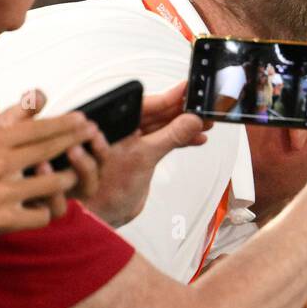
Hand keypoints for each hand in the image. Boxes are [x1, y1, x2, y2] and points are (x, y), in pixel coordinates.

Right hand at [0, 93, 94, 237]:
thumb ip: (9, 118)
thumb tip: (39, 95)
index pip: (36, 129)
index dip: (64, 124)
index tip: (81, 120)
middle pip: (50, 150)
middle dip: (75, 140)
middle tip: (91, 133)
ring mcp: (2, 194)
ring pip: (54, 183)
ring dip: (65, 179)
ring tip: (70, 176)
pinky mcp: (3, 221)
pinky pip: (42, 215)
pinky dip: (43, 211)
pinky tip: (42, 207)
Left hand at [81, 82, 207, 227]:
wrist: (101, 217)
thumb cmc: (104, 191)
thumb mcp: (145, 158)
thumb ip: (171, 136)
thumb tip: (191, 120)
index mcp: (117, 126)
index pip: (148, 104)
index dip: (171, 98)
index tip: (189, 90)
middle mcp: (123, 132)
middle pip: (158, 115)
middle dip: (183, 114)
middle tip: (205, 110)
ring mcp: (131, 144)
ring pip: (162, 129)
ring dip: (185, 128)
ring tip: (205, 125)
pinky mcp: (139, 157)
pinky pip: (163, 143)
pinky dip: (179, 141)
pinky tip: (195, 139)